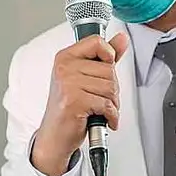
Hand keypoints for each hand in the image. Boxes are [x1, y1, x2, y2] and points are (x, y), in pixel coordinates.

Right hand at [31, 32, 128, 175]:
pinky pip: (107, 104)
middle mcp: (64, 68)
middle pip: (109, 69)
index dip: (109, 56)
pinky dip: (111, 116)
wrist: (54, 136)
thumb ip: (104, 57)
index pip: (97, 42)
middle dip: (112, 89)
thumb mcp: (85, 78)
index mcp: (65, 57)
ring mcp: (68, 84)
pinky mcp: (74, 101)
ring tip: (99, 110)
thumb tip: (121, 38)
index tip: (105, 68)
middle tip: (100, 99)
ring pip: (111, 87)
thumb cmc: (69, 107)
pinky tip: (102, 119)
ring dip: (112, 104)